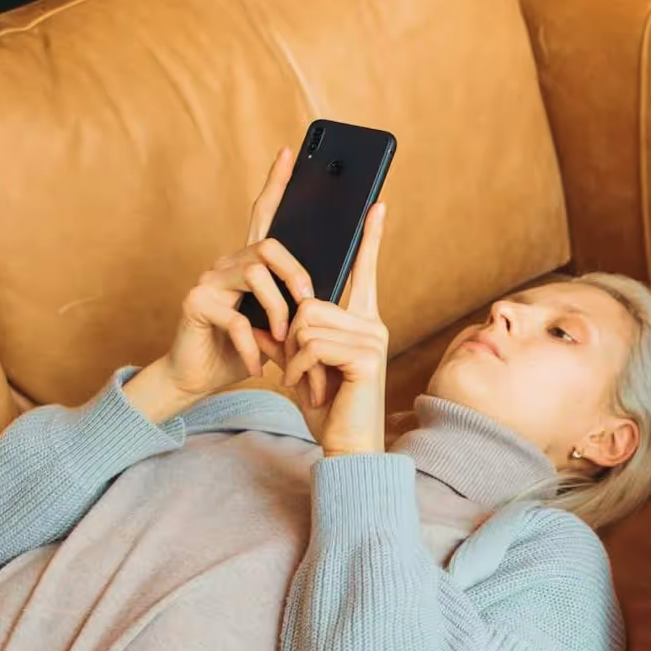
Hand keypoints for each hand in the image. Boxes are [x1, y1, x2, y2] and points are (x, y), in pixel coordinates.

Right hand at [129, 149, 316, 416]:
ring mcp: (208, 279)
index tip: (290, 153)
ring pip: (256, 275)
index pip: (264, 214)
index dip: (276, 183)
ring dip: (278, 313)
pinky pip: (237, 317)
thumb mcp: (279, 327)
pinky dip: (254, 346)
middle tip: (310, 305)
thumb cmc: (242, 351)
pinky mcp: (195, 302)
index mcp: (249, 264)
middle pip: (270, 246)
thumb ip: (295, 307)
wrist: (198, 378)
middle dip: (297, 275)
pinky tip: (259, 364)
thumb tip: (328, 298)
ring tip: (283, 342)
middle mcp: (227, 263)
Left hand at [282, 204, 388, 456]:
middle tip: (298, 371)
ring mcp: (373, 338)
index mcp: (362, 320)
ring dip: (293, 356)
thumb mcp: (303, 363)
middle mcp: (373, 324)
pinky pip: (312, 343)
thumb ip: (293, 332)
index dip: (369, 238)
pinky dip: (299, 369)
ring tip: (306, 382)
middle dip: (290, 337)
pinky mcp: (365, 356)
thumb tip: (276, 307)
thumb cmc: (327, 408)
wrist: (346, 447)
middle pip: (311, 301)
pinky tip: (308, 389)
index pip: (364, 270)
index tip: (375, 204)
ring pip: (307, 321)